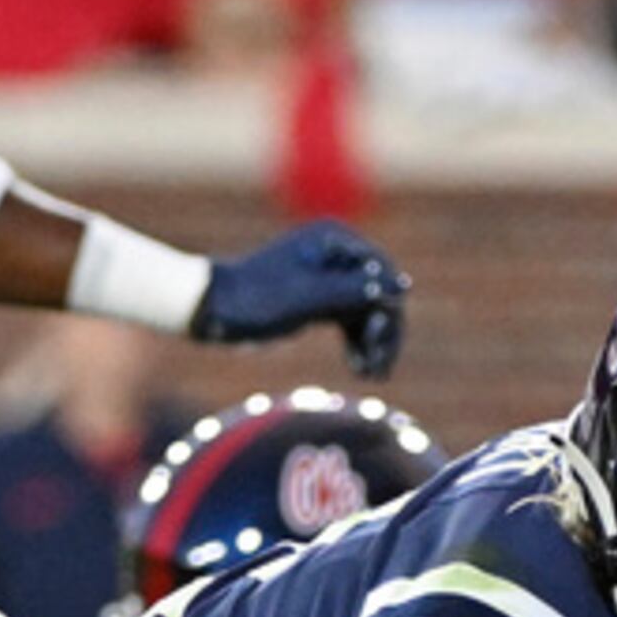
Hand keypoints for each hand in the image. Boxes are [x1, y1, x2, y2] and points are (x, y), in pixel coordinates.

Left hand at [194, 222, 409, 375]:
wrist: (216, 309)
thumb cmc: (257, 296)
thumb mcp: (310, 295)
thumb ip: (355, 289)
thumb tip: (400, 287)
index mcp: (334, 241)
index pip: (381, 270)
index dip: (389, 304)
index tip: (382, 335)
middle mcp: (335, 257)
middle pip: (378, 293)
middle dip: (383, 330)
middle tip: (381, 366)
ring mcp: (328, 280)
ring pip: (367, 312)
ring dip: (373, 343)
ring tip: (371, 375)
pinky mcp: (319, 303)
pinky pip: (350, 324)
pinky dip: (357, 345)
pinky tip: (359, 370)